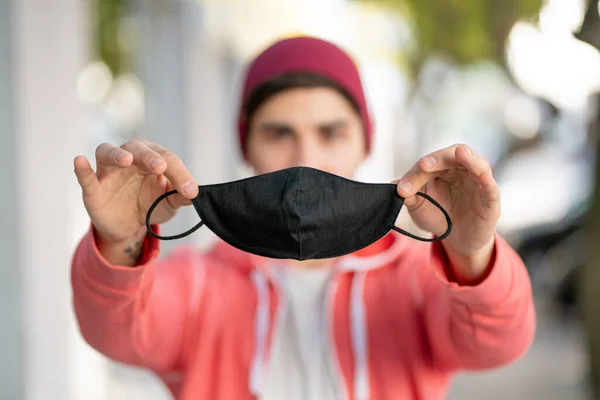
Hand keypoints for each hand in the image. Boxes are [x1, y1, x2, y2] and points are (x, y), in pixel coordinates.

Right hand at [74, 139, 198, 247]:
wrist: (130, 226)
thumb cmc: (151, 205)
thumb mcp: (170, 203)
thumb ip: (181, 197)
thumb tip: (196, 193)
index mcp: (152, 158)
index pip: (167, 160)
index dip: (180, 174)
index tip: (191, 191)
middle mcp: (129, 159)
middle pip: (137, 148)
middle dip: (150, 156)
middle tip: (161, 167)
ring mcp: (108, 172)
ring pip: (107, 152)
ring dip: (117, 154)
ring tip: (127, 160)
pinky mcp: (93, 189)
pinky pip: (86, 176)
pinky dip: (82, 169)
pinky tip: (80, 160)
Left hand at [395, 144, 499, 279]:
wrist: (458, 239)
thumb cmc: (440, 215)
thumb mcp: (420, 208)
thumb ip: (409, 196)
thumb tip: (394, 185)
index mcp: (440, 169)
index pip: (427, 165)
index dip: (413, 175)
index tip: (401, 189)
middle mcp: (460, 170)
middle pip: (450, 156)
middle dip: (437, 159)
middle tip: (423, 165)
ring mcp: (477, 181)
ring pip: (475, 162)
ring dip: (468, 157)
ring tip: (460, 153)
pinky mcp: (490, 197)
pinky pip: (490, 184)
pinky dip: (486, 176)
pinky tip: (481, 174)